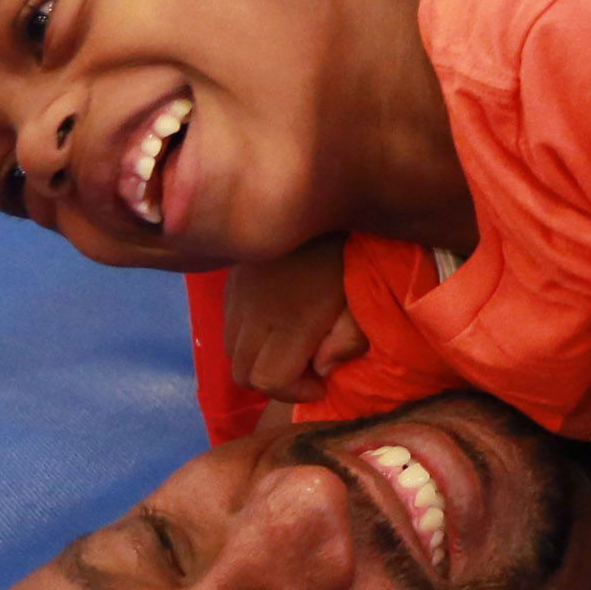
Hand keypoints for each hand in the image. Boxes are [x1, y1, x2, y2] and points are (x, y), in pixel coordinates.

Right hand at [225, 233, 364, 403]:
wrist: (318, 197)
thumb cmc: (349, 251)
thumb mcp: (362, 297)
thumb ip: (347, 339)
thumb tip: (320, 369)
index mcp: (289, 321)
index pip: (268, 380)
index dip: (294, 392)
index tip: (322, 382)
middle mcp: (252, 315)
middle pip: (243, 375)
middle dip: (275, 382)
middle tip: (306, 369)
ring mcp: (236, 298)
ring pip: (230, 353)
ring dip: (258, 361)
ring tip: (292, 348)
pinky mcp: (230, 284)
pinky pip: (228, 327)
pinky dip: (247, 339)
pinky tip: (275, 324)